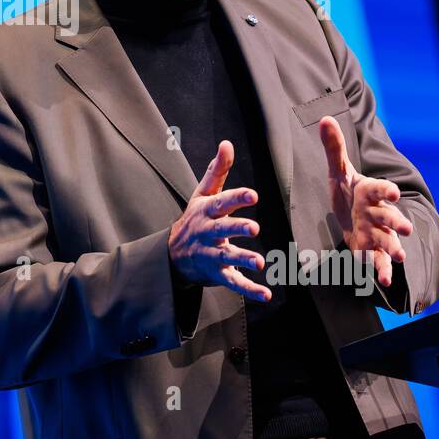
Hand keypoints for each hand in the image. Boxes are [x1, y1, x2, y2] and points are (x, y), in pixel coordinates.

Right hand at [168, 140, 270, 301]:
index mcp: (207, 211)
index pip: (222, 202)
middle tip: (254, 228)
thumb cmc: (195, 218)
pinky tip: (266, 294)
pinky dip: (249, 290)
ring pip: (227, 256)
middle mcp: (208, 232)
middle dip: (237, 228)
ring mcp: (211, 254)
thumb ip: (217, 170)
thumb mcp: (202, 193)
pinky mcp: (217, 273)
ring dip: (243, 259)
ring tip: (259, 262)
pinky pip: (233, 282)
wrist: (173, 254)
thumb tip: (227, 144)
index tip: (253, 195)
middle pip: (223, 228)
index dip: (237, 198)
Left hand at [317, 116, 412, 287]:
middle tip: (406, 229)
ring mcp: (375, 233)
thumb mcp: (338, 170)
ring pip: (387, 241)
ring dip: (393, 249)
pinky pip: (377, 260)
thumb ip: (333, 147)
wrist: (352, 213)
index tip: (392, 192)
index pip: (379, 189)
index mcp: (370, 192)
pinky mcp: (369, 250)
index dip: (385, 190)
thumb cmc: (348, 190)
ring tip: (400, 257)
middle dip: (397, 223)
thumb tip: (324, 118)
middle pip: (389, 217)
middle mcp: (377, 213)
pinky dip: (381, 270)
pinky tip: (382, 281)